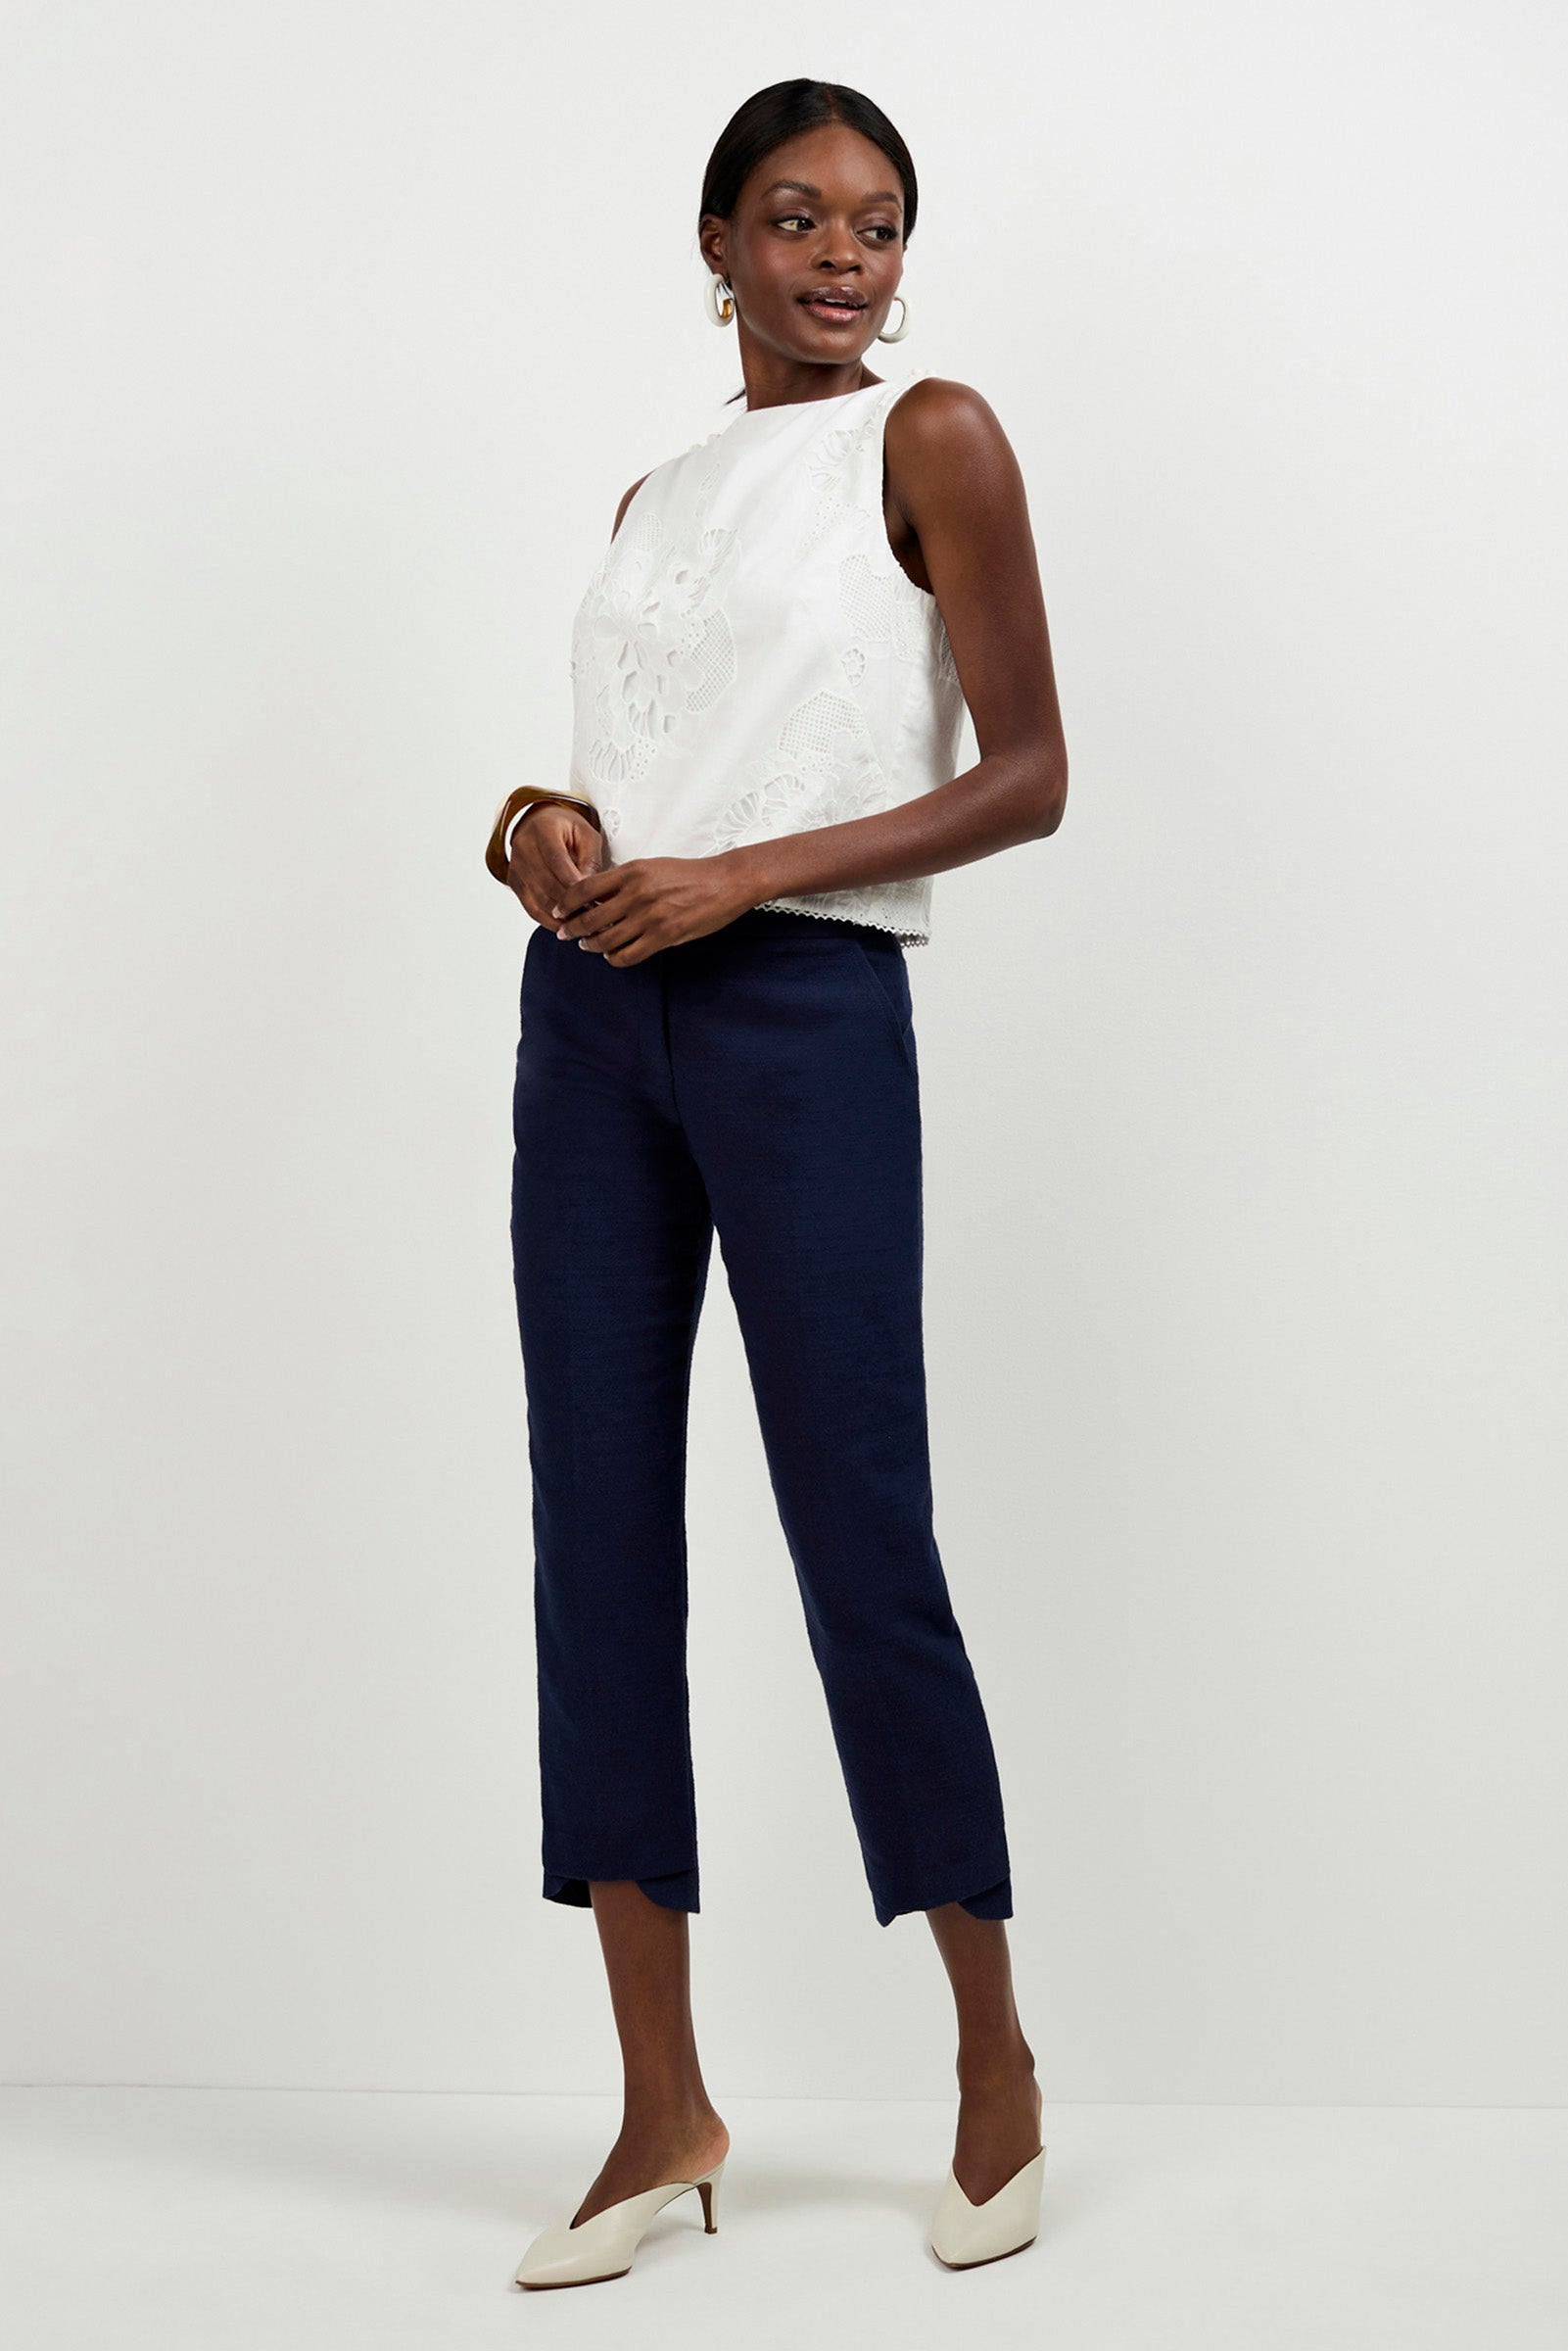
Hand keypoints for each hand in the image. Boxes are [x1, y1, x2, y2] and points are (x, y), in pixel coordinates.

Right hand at [506, 803, 605, 923]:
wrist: (539, 824)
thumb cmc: (566, 830)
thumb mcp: (586, 834)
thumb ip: (590, 858)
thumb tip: (588, 887)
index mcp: (543, 829)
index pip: (555, 858)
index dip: (571, 881)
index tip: (588, 898)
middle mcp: (524, 846)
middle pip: (546, 882)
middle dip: (569, 902)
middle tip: (591, 915)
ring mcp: (516, 866)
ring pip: (538, 898)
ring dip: (560, 915)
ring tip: (581, 924)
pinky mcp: (514, 882)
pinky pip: (530, 907)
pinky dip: (548, 920)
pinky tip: (564, 926)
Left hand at [549, 849, 762, 964]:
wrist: (724, 882)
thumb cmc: (689, 874)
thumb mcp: (651, 866)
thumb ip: (624, 880)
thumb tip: (597, 896)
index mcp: (631, 872)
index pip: (584, 889)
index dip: (565, 903)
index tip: (558, 911)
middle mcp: (636, 894)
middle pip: (589, 918)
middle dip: (572, 929)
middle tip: (566, 934)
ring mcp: (649, 917)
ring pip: (605, 940)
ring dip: (592, 945)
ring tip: (589, 945)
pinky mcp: (663, 936)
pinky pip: (628, 955)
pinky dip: (614, 958)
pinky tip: (613, 954)